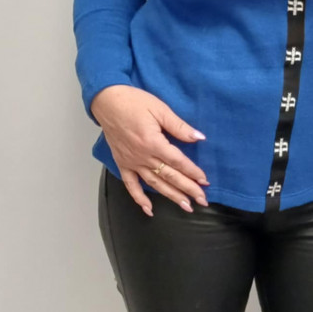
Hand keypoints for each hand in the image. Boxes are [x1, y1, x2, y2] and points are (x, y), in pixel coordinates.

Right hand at [91, 85, 209, 215]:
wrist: (107, 101)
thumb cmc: (134, 102)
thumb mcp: (160, 109)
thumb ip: (179, 126)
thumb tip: (199, 137)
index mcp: (153, 142)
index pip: (177, 161)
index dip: (192, 172)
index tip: (205, 181)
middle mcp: (142, 156)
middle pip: (169, 176)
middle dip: (187, 189)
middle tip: (202, 200)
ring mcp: (131, 162)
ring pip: (154, 184)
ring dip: (170, 196)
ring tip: (185, 206)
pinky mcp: (122, 163)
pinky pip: (130, 185)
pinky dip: (139, 199)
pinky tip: (149, 209)